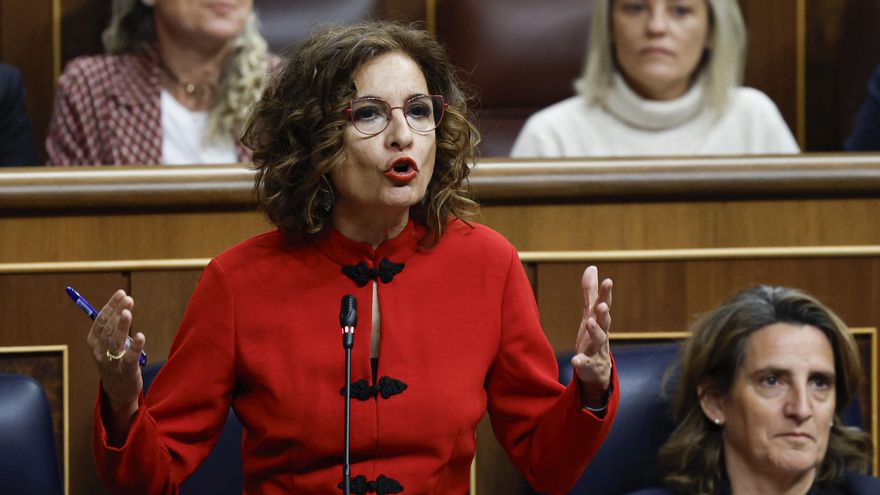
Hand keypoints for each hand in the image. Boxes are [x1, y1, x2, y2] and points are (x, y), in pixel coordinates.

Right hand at [86, 289, 144, 409]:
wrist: (117, 390)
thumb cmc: (115, 360)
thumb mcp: (107, 343)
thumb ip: (112, 326)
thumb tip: (121, 303)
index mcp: (94, 342)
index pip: (100, 320)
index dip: (110, 306)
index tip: (121, 293)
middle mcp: (99, 351)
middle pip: (108, 328)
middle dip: (117, 312)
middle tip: (127, 298)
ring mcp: (111, 362)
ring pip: (115, 341)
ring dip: (122, 326)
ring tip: (128, 312)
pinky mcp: (125, 371)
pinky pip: (129, 357)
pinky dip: (135, 347)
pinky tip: (141, 336)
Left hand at [571, 266, 612, 407]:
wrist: (597, 369)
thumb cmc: (593, 336)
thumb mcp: (590, 313)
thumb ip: (590, 292)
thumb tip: (592, 267)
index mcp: (600, 321)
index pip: (604, 305)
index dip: (606, 294)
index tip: (608, 281)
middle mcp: (601, 334)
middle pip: (604, 322)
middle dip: (604, 313)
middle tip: (603, 305)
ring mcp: (596, 350)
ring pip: (598, 340)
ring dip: (595, 331)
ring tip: (590, 322)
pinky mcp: (587, 365)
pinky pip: (584, 363)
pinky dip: (580, 362)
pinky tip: (574, 360)